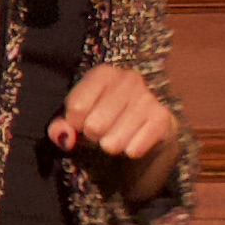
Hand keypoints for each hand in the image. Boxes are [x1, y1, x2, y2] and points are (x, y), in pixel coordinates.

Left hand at [52, 61, 178, 185]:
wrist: (145, 127)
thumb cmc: (104, 118)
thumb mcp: (77, 118)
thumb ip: (61, 126)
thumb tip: (64, 137)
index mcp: (103, 73)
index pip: (76, 108)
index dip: (74, 124)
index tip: (81, 122)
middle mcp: (128, 79)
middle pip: (94, 126)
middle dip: (92, 137)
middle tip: (101, 131)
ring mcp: (148, 97)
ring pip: (113, 142)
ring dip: (110, 146)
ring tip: (116, 136)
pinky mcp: (162, 118)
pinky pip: (134, 149)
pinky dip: (129, 152)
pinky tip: (133, 141)